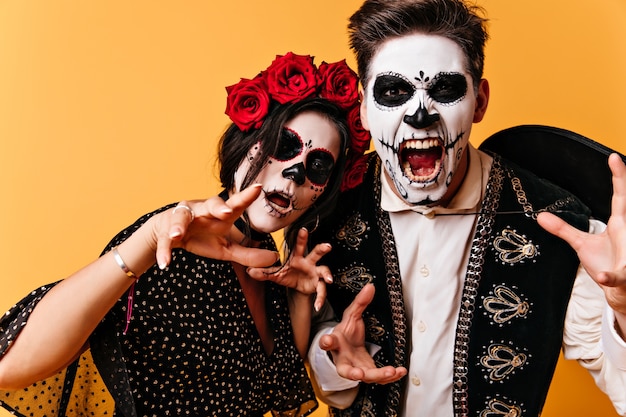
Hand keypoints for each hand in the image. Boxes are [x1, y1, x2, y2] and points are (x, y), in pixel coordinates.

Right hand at [148, 184, 278, 268]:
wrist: (170, 235)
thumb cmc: (203, 237)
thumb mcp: (226, 249)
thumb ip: (248, 254)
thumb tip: (274, 258)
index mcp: (219, 213)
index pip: (235, 204)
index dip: (246, 196)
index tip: (258, 188)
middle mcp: (202, 210)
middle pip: (211, 205)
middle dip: (218, 207)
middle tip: (226, 212)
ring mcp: (182, 218)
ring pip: (181, 217)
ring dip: (179, 225)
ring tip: (177, 234)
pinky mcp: (166, 231)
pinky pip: (164, 240)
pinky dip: (164, 251)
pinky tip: (165, 263)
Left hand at [247, 227, 332, 310]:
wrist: (298, 288)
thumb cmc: (288, 275)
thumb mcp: (276, 274)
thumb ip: (264, 272)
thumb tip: (249, 270)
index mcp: (297, 258)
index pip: (299, 246)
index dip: (301, 238)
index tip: (303, 230)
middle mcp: (309, 263)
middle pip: (316, 254)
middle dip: (322, 249)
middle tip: (327, 246)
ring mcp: (316, 273)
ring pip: (325, 270)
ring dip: (327, 275)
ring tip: (329, 280)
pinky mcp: (318, 285)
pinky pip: (322, 291)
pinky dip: (320, 298)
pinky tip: (318, 306)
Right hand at [319, 284, 407, 383]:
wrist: (347, 348)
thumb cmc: (346, 333)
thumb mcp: (351, 316)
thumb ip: (360, 303)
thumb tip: (370, 286)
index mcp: (336, 342)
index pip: (328, 342)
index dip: (326, 342)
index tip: (327, 341)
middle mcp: (343, 359)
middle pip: (345, 370)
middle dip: (352, 373)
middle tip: (360, 374)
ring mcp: (355, 368)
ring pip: (364, 376)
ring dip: (377, 376)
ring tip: (391, 372)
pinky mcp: (368, 373)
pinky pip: (378, 378)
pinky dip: (389, 376)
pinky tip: (400, 371)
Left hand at [537, 153, 625, 315]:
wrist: (620, 291)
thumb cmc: (605, 262)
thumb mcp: (580, 243)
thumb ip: (563, 229)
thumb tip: (540, 216)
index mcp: (620, 225)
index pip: (620, 196)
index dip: (619, 177)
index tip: (614, 156)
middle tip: (620, 160)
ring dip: (622, 246)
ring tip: (608, 244)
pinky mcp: (624, 275)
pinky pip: (619, 276)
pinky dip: (611, 277)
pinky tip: (605, 277)